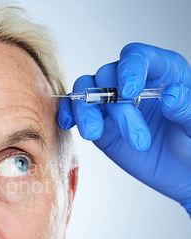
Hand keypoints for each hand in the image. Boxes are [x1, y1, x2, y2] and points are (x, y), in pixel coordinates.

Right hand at [58, 43, 190, 216]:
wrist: (182, 173)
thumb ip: (186, 108)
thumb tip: (171, 95)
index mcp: (162, 72)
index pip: (137, 56)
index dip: (129, 68)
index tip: (130, 91)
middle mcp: (132, 83)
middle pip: (107, 76)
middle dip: (116, 106)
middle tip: (139, 140)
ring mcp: (112, 103)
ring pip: (86, 91)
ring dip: (86, 112)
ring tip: (95, 135)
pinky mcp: (98, 123)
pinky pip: (75, 111)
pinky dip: (68, 114)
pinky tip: (69, 125)